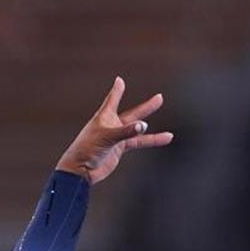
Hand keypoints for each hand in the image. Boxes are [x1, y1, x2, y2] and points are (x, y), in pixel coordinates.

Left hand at [56, 76, 172, 184]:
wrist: (81, 170)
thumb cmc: (87, 150)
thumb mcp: (107, 137)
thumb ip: (126, 131)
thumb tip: (144, 126)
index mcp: (104, 117)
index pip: (112, 99)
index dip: (117, 90)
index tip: (119, 80)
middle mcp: (112, 125)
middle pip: (132, 114)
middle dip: (146, 107)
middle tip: (159, 98)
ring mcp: (117, 137)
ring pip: (138, 131)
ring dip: (152, 130)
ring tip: (169, 133)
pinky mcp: (120, 148)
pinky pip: (139, 142)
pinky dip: (152, 141)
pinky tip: (165, 139)